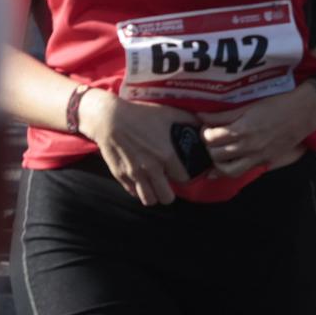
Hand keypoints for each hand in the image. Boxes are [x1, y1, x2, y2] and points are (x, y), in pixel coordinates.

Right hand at [77, 89, 198, 206]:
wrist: (109, 118)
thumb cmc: (142, 115)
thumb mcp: (170, 114)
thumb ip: (190, 123)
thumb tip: (206, 129)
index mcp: (167, 155)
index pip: (185, 179)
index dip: (186, 177)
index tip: (183, 172)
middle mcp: (151, 168)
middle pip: (167, 197)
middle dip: (170, 191)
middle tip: (169, 182)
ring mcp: (134, 174)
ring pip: (149, 200)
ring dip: (154, 195)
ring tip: (156, 185)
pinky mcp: (120, 176)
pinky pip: (133, 193)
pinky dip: (139, 190)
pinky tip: (141, 179)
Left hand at [196, 83, 315, 178]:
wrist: (306, 111)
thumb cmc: (280, 103)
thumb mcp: (250, 104)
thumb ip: (224, 113)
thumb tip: (202, 116)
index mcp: (243, 130)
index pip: (211, 139)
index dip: (205, 132)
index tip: (208, 127)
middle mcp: (249, 147)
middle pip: (216, 156)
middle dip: (209, 147)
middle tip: (212, 138)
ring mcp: (259, 157)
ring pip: (228, 172)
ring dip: (219, 164)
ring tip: (220, 153)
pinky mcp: (267, 161)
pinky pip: (245, 171)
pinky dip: (233, 169)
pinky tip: (229, 164)